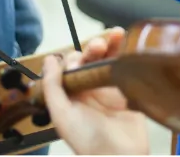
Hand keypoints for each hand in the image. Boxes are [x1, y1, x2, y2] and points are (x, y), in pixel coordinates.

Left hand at [41, 27, 148, 154]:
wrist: (119, 156)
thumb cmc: (87, 141)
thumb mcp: (62, 114)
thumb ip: (53, 87)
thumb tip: (49, 60)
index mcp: (73, 94)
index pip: (74, 65)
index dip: (78, 56)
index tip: (84, 54)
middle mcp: (92, 89)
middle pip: (94, 59)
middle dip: (97, 47)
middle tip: (101, 44)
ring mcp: (112, 89)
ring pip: (111, 59)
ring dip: (114, 45)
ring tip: (118, 35)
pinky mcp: (130, 91)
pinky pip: (129, 69)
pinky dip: (129, 55)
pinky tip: (131, 46)